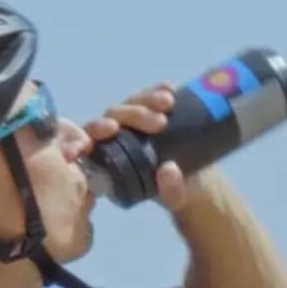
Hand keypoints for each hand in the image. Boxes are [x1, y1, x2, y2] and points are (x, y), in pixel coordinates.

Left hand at [87, 82, 197, 211]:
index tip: (113, 128)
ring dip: (146, 99)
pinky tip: (169, 88)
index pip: (91, 140)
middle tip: (161, 122)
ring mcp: (132, 124)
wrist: (195, 181)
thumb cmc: (176, 192)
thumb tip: (168, 169)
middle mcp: (115, 140)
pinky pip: (147, 96)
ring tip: (170, 102)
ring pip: (129, 103)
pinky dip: (157, 89)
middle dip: (132, 115)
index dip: (95, 130)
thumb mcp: (176, 199)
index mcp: (109, 164)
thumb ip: (171, 190)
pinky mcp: (149, 111)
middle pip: (111, 117)